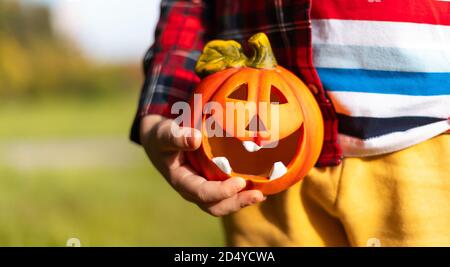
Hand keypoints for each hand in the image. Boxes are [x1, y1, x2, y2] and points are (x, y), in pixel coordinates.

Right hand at [139, 115, 265, 216]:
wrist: (160, 139)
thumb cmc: (162, 135)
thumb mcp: (164, 133)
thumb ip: (177, 136)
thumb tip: (195, 138)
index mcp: (181, 181)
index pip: (202, 193)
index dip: (222, 191)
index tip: (240, 182)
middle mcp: (193, 189)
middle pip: (216, 206)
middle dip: (237, 203)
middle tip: (258, 195)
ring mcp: (203, 188)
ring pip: (224, 203)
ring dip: (242, 201)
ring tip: (261, 194)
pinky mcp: (212, 182)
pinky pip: (228, 194)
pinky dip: (243, 192)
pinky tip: (259, 186)